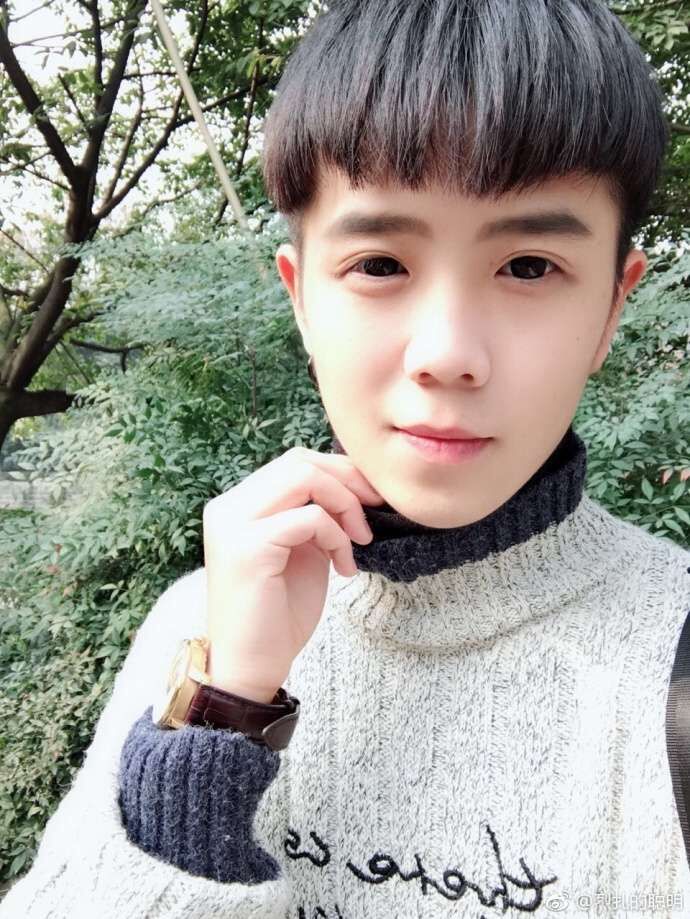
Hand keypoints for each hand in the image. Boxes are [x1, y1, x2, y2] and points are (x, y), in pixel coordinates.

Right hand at [202, 447, 384, 701]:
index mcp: (238, 505)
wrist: (251, 667)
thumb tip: (352, 485)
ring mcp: (233, 524)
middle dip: (348, 480)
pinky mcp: (248, 547)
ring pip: (302, 477)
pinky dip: (337, 536)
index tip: (372, 497)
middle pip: (299, 461)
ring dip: (344, 504)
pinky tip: (344, 567)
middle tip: (376, 508)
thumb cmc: (278, 614)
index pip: (294, 463)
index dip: (340, 472)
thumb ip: (315, 515)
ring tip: (359, 539)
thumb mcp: (303, 551)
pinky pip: (310, 518)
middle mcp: (228, 507)